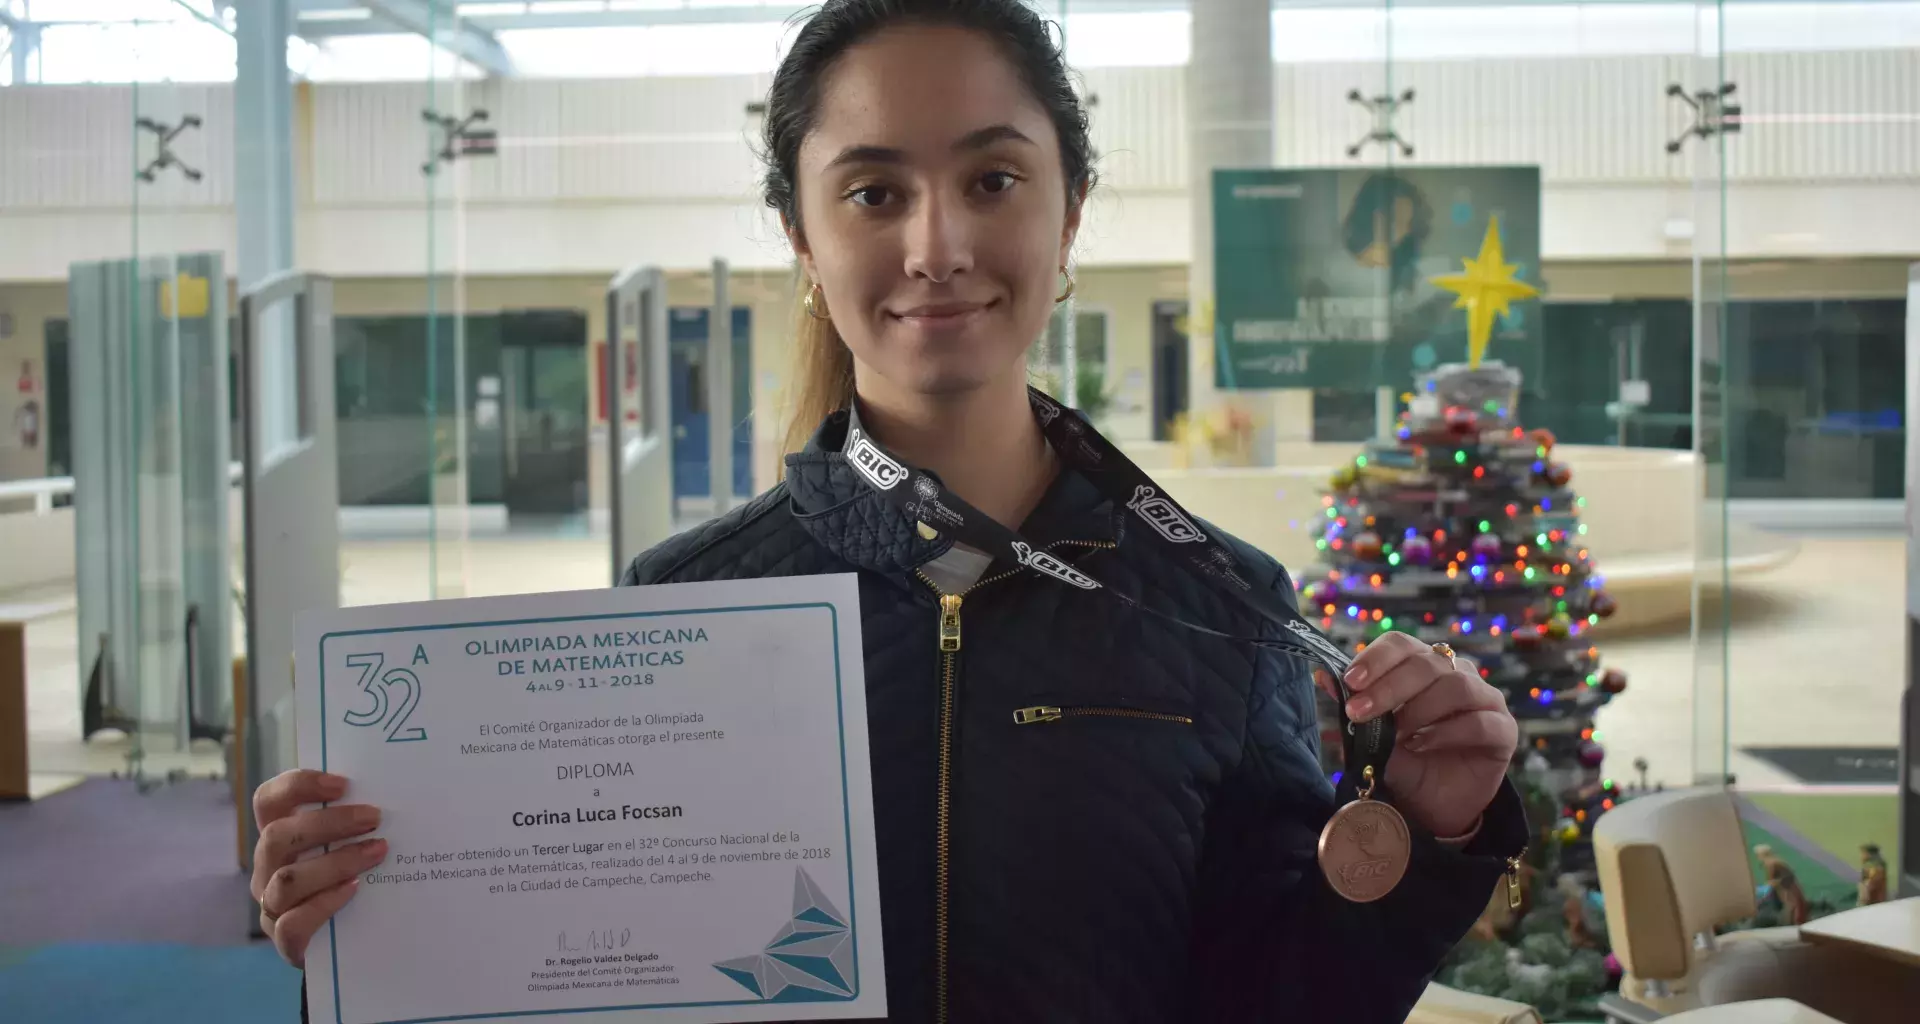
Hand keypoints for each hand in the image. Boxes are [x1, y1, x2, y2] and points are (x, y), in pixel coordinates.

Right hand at [251, 769, 385, 966]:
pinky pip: (292, 923)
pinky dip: (324, 903)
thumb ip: (358, 821)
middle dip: (329, 823)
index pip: (269, 801)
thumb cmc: (355, 877)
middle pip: (277, 836)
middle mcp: (268, 868)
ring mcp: (272, 905)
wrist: (354, 939)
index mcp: (280, 836)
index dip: (297, 786)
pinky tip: (354, 889)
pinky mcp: (286, 940)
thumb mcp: (352, 844)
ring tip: (377, 852)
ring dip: (334, 862)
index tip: (342, 784)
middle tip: (374, 817)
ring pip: (286, 880)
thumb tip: (400, 789)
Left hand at [1312, 631, 1516, 838]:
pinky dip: (1445, 733)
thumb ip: (1355, 707)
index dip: (1377, 658)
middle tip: (1360, 712)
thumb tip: (1321, 675)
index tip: (1351, 681)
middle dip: (1389, 687)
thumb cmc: (1405, 762)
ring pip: (1457, 686)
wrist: (1433, 806)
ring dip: (1419, 709)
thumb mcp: (1372, 736)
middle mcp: (1457, 674)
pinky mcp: (1504, 731)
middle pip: (1427, 662)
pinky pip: (1479, 722)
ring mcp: (1485, 700)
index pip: (1402, 645)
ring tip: (1396, 735)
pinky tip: (1421, 746)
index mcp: (1423, 666)